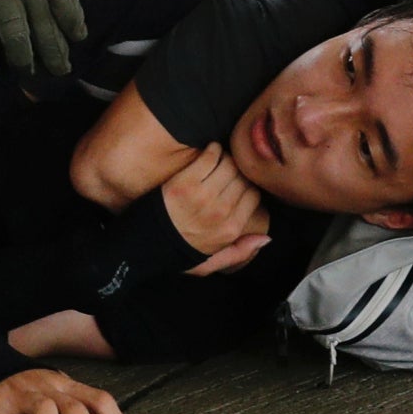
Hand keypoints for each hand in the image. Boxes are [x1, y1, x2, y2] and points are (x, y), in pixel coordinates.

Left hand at [160, 144, 270, 273]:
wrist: (145, 243)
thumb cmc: (179, 250)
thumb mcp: (212, 262)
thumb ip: (241, 251)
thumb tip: (267, 238)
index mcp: (230, 229)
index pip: (253, 194)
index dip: (247, 185)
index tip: (238, 182)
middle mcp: (221, 212)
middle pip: (243, 178)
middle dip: (237, 171)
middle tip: (227, 169)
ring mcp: (203, 196)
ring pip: (229, 164)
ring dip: (225, 158)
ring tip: (218, 161)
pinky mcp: (184, 182)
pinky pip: (209, 156)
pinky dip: (212, 150)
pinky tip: (208, 153)